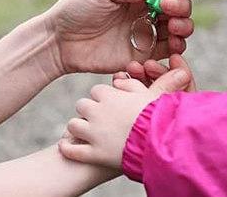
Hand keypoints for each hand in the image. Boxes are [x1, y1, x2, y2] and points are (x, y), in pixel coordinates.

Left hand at [46, 0, 197, 74]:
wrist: (59, 42)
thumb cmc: (76, 8)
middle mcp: (146, 9)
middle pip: (178, 5)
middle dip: (182, 5)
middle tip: (168, 8)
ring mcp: (145, 32)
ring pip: (178, 28)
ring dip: (183, 26)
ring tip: (173, 28)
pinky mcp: (142, 55)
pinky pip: (167, 52)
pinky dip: (175, 48)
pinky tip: (171, 45)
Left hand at [59, 55, 194, 168]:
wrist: (158, 145)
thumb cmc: (159, 119)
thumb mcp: (152, 97)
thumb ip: (143, 84)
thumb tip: (136, 74)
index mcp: (109, 95)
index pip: (98, 91)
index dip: (104, 97)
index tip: (110, 103)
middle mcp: (96, 111)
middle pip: (82, 105)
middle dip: (89, 111)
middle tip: (98, 119)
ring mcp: (92, 133)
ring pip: (73, 125)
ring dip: (78, 128)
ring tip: (86, 133)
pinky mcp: (90, 154)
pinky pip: (70, 149)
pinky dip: (67, 148)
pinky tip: (68, 147)